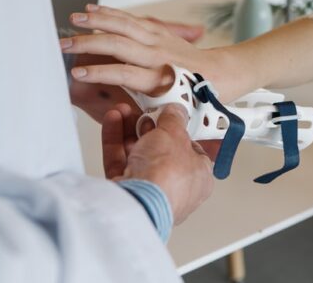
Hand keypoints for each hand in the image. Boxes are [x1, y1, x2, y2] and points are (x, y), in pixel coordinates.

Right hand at [68, 8, 206, 122]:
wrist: (220, 74)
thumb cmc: (195, 97)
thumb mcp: (171, 112)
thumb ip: (143, 113)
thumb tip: (121, 116)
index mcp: (160, 80)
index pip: (123, 73)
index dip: (99, 73)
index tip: (77, 74)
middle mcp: (158, 57)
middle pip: (118, 45)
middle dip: (88, 43)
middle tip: (64, 45)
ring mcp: (159, 40)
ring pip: (124, 25)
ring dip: (97, 20)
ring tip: (74, 19)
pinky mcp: (160, 31)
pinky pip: (131, 19)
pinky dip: (111, 13)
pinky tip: (93, 10)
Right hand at [103, 103, 213, 224]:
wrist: (137, 202)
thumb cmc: (167, 176)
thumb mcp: (175, 134)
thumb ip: (174, 119)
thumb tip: (175, 111)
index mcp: (199, 178)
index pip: (193, 150)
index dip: (180, 131)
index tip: (169, 115)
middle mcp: (176, 188)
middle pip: (162, 151)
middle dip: (149, 128)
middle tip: (143, 112)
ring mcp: (150, 192)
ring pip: (139, 156)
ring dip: (129, 131)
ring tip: (122, 111)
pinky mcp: (127, 194)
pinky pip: (121, 163)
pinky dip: (115, 141)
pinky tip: (113, 120)